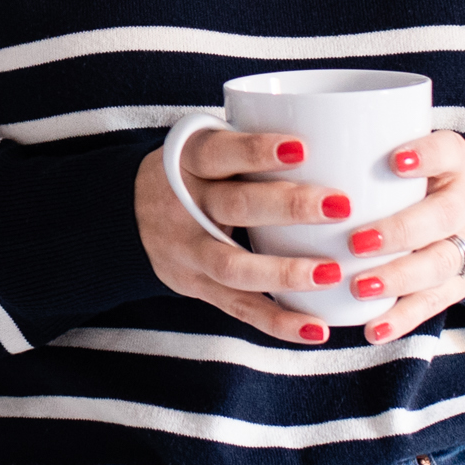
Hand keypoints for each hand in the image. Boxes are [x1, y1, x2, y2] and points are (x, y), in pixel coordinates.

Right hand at [133, 130, 360, 344]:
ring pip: (233, 267)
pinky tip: (318, 329)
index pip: (219, 152)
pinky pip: (239, 308)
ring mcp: (186, 252)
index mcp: (187, 162)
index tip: (303, 148)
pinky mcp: (196, 287)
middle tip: (339, 205)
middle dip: (288, 206)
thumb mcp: (202, 148)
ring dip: (285, 272)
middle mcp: (183, 206)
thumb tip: (335, 134)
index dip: (256, 151)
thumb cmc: (192, 175)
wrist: (124, 215)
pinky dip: (279, 323)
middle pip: (234, 206)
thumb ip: (247, 145)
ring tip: (332, 272)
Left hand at [336, 130, 464, 345]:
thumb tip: (287, 146)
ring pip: (441, 264)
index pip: (447, 151)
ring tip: (359, 288)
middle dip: (401, 230)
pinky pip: (434, 303)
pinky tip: (373, 329)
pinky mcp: (462, 283)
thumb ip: (364, 149)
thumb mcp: (406, 149)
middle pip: (443, 216)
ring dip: (398, 278)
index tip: (394, 162)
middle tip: (357, 242)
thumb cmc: (417, 175)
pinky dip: (401, 318)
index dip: (426, 156)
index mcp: (454, 160)